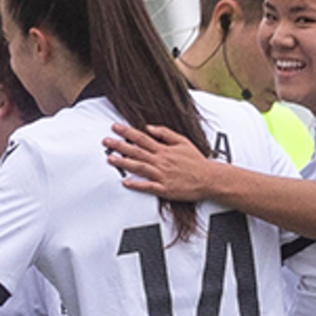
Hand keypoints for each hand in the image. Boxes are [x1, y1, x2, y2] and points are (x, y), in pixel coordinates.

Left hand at [102, 122, 216, 200]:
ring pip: (139, 167)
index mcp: (164, 149)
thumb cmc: (196, 161)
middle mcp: (161, 161)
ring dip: (124, 163)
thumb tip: (149, 128)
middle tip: (106, 141)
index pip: (142, 138)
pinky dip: (136, 184)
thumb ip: (165, 133)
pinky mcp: (164, 188)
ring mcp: (162, 175)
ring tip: (110, 158)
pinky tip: (125, 181)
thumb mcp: (182, 141)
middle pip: (137, 151)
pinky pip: (148, 186)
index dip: (127, 132)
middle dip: (120, 145)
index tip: (115, 127)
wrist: (209, 179)